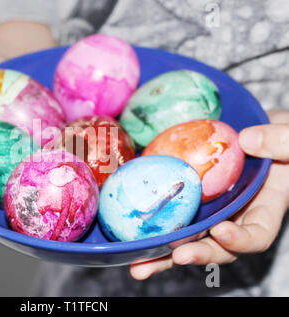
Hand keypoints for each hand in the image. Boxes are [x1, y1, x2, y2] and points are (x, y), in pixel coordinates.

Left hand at [130, 109, 288, 279]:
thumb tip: (247, 141)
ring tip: (139, 264)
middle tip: (174, 257)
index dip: (241, 240)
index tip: (223, 232)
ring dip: (163, 252)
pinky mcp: (188, 192)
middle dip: (193, 254)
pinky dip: (153, 222)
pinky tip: (129, 231)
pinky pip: (171, 210)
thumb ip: (282, 142)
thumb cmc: (286, 136)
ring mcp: (209, 204)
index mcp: (264, 207)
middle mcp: (234, 212)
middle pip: (214, 244)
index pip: (257, 234)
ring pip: (187, 234)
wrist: (260, 124)